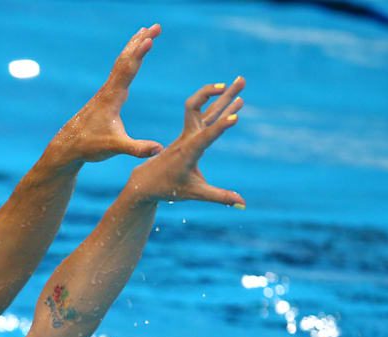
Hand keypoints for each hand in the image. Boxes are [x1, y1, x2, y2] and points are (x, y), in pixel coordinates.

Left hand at [49, 24, 164, 164]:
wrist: (68, 147)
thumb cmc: (89, 146)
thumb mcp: (115, 148)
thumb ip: (137, 148)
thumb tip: (159, 149)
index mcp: (112, 98)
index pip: (128, 71)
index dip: (139, 54)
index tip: (150, 38)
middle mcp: (108, 90)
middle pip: (126, 60)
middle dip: (140, 42)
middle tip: (156, 26)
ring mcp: (106, 92)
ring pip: (121, 64)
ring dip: (134, 46)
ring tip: (145, 32)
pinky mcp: (105, 97)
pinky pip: (118, 72)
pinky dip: (127, 59)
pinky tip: (131, 57)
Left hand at [126, 77, 246, 205]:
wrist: (144, 182)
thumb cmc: (167, 189)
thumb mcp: (194, 194)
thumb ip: (219, 196)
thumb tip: (243, 204)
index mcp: (188, 152)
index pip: (206, 136)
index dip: (220, 127)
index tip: (235, 116)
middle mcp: (188, 138)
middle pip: (205, 110)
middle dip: (224, 96)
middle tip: (242, 80)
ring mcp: (189, 134)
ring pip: (206, 108)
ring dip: (223, 94)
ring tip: (241, 81)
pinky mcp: (190, 134)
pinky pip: (205, 115)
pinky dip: (219, 105)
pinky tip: (233, 99)